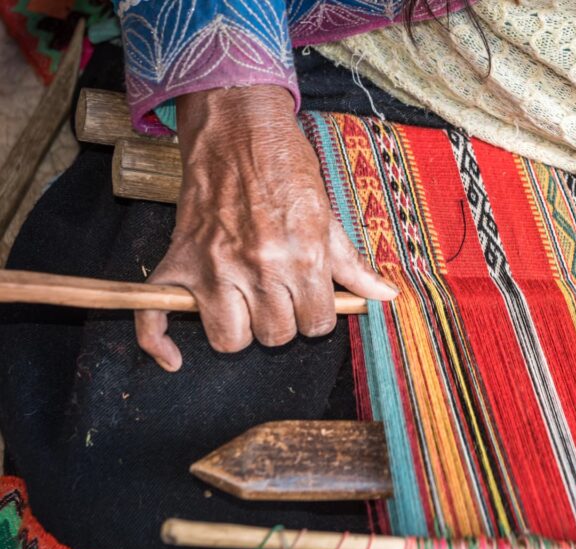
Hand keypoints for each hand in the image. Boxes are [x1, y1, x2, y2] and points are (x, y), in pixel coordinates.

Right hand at [135, 85, 397, 370]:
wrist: (237, 127)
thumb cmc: (285, 167)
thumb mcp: (326, 214)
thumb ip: (351, 264)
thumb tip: (385, 296)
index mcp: (302, 256)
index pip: (315, 325)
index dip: (315, 316)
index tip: (309, 301)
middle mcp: (259, 267)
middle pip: (274, 336)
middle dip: (280, 322)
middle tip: (277, 295)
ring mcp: (213, 267)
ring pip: (229, 339)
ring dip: (239, 329)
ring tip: (244, 303)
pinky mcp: (177, 261)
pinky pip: (154, 319)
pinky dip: (159, 344)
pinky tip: (173, 357)